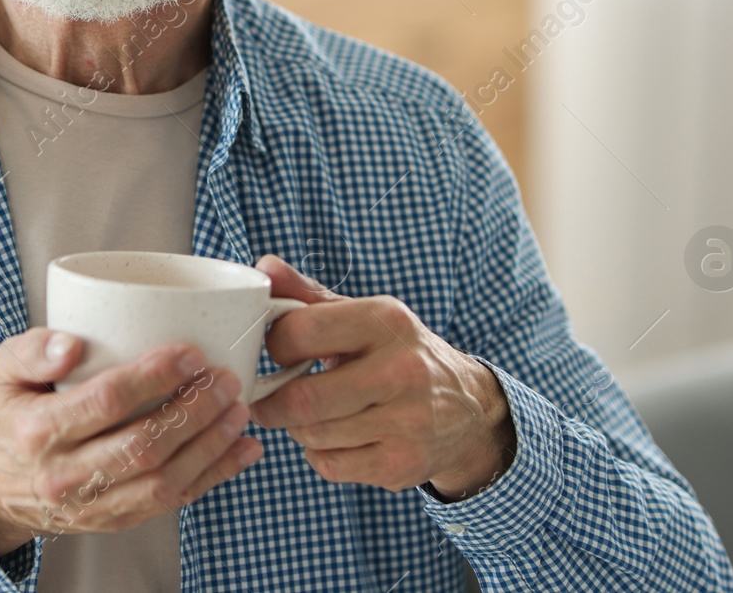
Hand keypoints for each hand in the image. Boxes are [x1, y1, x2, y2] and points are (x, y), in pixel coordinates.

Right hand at [0, 327, 263, 555]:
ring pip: (162, 482)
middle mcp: (64, 476)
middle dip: (193, 411)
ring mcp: (90, 506)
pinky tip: (240, 451)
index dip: (153, 377)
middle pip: (143, 446)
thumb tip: (72, 343)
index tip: (190, 353)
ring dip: (209, 447)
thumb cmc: (6, 415)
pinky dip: (212, 477)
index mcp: (38, 431)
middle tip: (225, 379)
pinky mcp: (111, 521)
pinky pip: (168, 504)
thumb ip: (32, 349)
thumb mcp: (1, 371)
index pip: (104, 402)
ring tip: (239, 410)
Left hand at [246, 255, 515, 499]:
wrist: (468, 408)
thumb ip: (307, 294)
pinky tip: (336, 437)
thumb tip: (264, 267)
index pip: (300, 332)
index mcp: (385, 320)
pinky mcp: (402, 464)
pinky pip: (329, 466)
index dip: (274, 346)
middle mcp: (401, 370)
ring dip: (297, 428)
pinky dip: (319, 454)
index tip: (276, 352)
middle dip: (271, 403)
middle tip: (266, 399)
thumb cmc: (396, 353)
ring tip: (309, 414)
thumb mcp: (361, 315)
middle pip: (303, 399)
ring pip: (312, 436)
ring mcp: (406, 421)